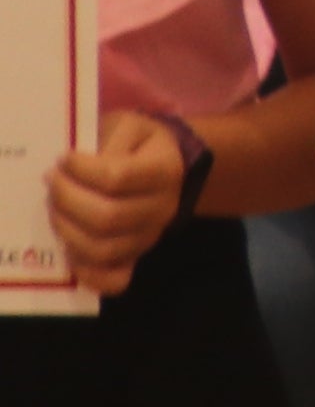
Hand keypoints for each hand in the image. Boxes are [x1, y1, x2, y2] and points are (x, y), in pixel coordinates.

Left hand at [49, 114, 187, 297]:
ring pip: (102, 249)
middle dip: (66, 200)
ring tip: (56, 209)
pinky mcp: (137, 257)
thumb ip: (107, 138)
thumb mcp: (130, 126)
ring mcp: (150, 237)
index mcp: (164, 170)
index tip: (64, 159)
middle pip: (106, 218)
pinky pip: (115, 280)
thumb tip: (74, 167)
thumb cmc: (142, 143)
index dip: (81, 171)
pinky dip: (88, 273)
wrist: (170, 166)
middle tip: (52, 182)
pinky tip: (70, 250)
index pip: (117, 178)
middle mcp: (163, 208)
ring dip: (66, 230)